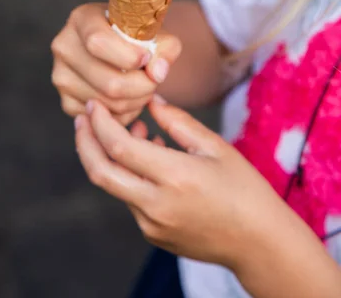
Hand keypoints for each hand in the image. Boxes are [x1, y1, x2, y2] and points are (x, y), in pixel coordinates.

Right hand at [51, 4, 181, 125]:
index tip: (146, 58)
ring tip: (143, 87)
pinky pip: (102, 118)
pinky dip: (124, 113)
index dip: (129, 56)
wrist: (121, 47)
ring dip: (136, 101)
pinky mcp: (66, 101)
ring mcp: (61, 76)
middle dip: (142, 87)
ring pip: (108, 103)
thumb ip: (165, 47)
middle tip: (153, 81)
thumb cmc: (137, 35)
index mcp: (82, 19)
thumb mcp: (154, 32)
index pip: (98, 43)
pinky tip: (129, 97)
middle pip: (109, 82)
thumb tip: (157, 73)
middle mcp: (64, 46)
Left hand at [75, 98, 287, 272]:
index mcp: (174, 177)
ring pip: (115, 185)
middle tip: (84, 118)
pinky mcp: (153, 235)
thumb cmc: (244, 189)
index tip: (95, 104)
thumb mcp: (215, 147)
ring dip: (113, 156)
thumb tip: (150, 100)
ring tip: (136, 130)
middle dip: (85, 141)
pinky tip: (151, 158)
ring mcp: (151, 225)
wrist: (259, 243)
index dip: (100, 122)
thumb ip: (177, 121)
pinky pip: (131, 199)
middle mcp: (155, 205)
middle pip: (100, 172)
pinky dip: (130, 174)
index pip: (118, 146)